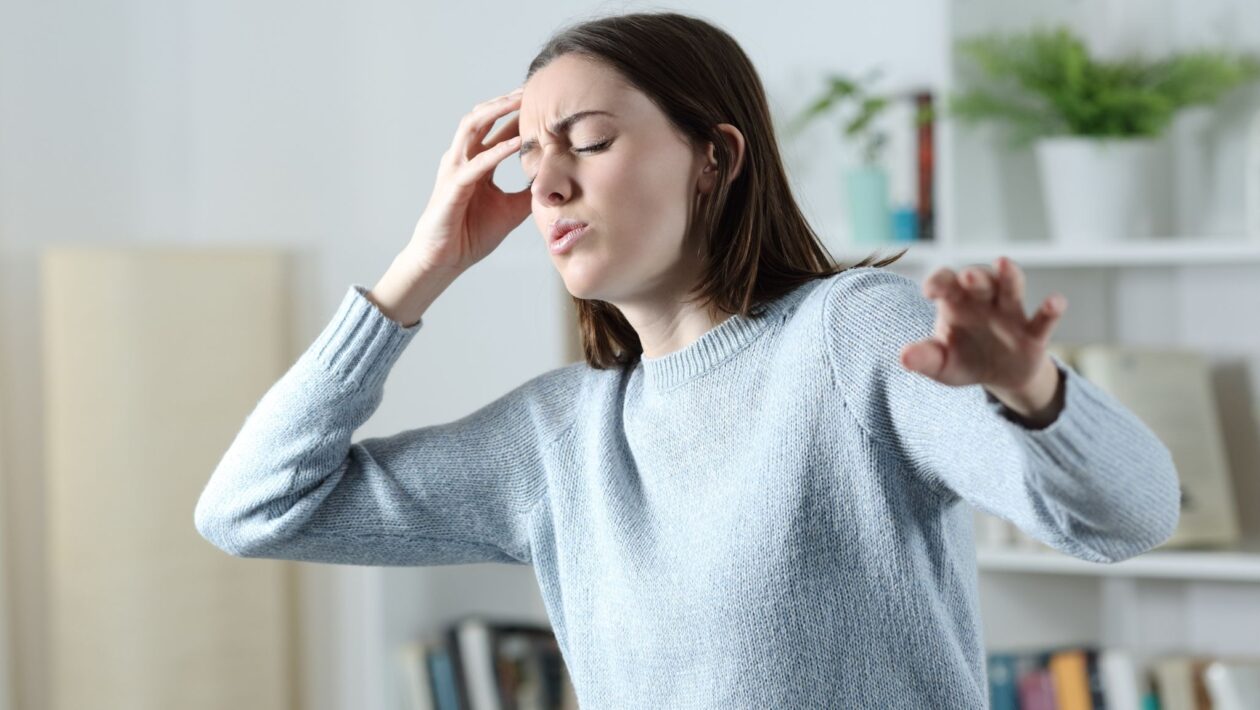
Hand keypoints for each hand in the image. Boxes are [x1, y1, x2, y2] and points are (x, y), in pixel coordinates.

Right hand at [406, 86, 531, 273]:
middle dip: (506, 101)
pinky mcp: (452, 187)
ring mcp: (455, 170)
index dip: (517, 114)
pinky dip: (497, 151)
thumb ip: (529, 193)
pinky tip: (517, 143)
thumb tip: (556, 184)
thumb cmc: (470, 234)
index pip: (496, 129)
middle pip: (482, 117)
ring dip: (496, 112)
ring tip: (520, 101)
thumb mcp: (511, 210)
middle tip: (532, 88)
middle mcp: (463, 159)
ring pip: (472, 127)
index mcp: (476, 163)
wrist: (444, 260)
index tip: (543, 101)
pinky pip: (476, 163)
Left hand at [900, 257, 1067, 421]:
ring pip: (1011, 288)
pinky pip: (1043, 319)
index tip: (929, 291)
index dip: (938, 281)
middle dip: (975, 277)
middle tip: (968, 277)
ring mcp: (1010, 314)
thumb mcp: (941, 364)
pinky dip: (1050, 310)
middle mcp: (983, 301)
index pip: (945, 282)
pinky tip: (1056, 301)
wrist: (1000, 377)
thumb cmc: (965, 361)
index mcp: (956, 303)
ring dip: (1009, 276)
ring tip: (1005, 264)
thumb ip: (925, 358)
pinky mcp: (1033, 334)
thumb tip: (903, 357)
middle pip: (980, 280)